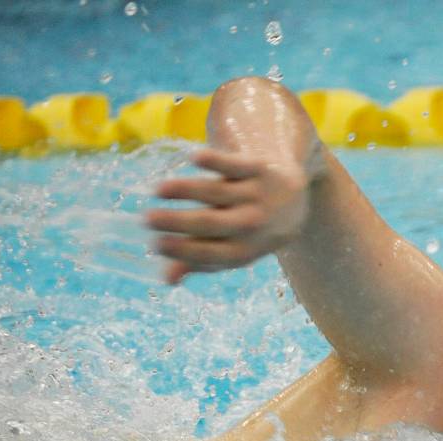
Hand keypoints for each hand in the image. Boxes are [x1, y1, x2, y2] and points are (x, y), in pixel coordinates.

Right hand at [146, 149, 309, 284]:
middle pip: (211, 223)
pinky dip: (216, 161)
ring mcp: (257, 195)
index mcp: (245, 250)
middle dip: (178, 222)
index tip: (155, 244)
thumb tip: (166, 281)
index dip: (184, 251)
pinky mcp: (260, 168)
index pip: (211, 253)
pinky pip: (236, 165)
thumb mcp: (232, 249)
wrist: (296, 199)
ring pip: (217, 192)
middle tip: (146, 219)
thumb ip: (199, 261)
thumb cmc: (251, 228)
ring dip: (186, 190)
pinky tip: (193, 158)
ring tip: (157, 190)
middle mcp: (253, 224)